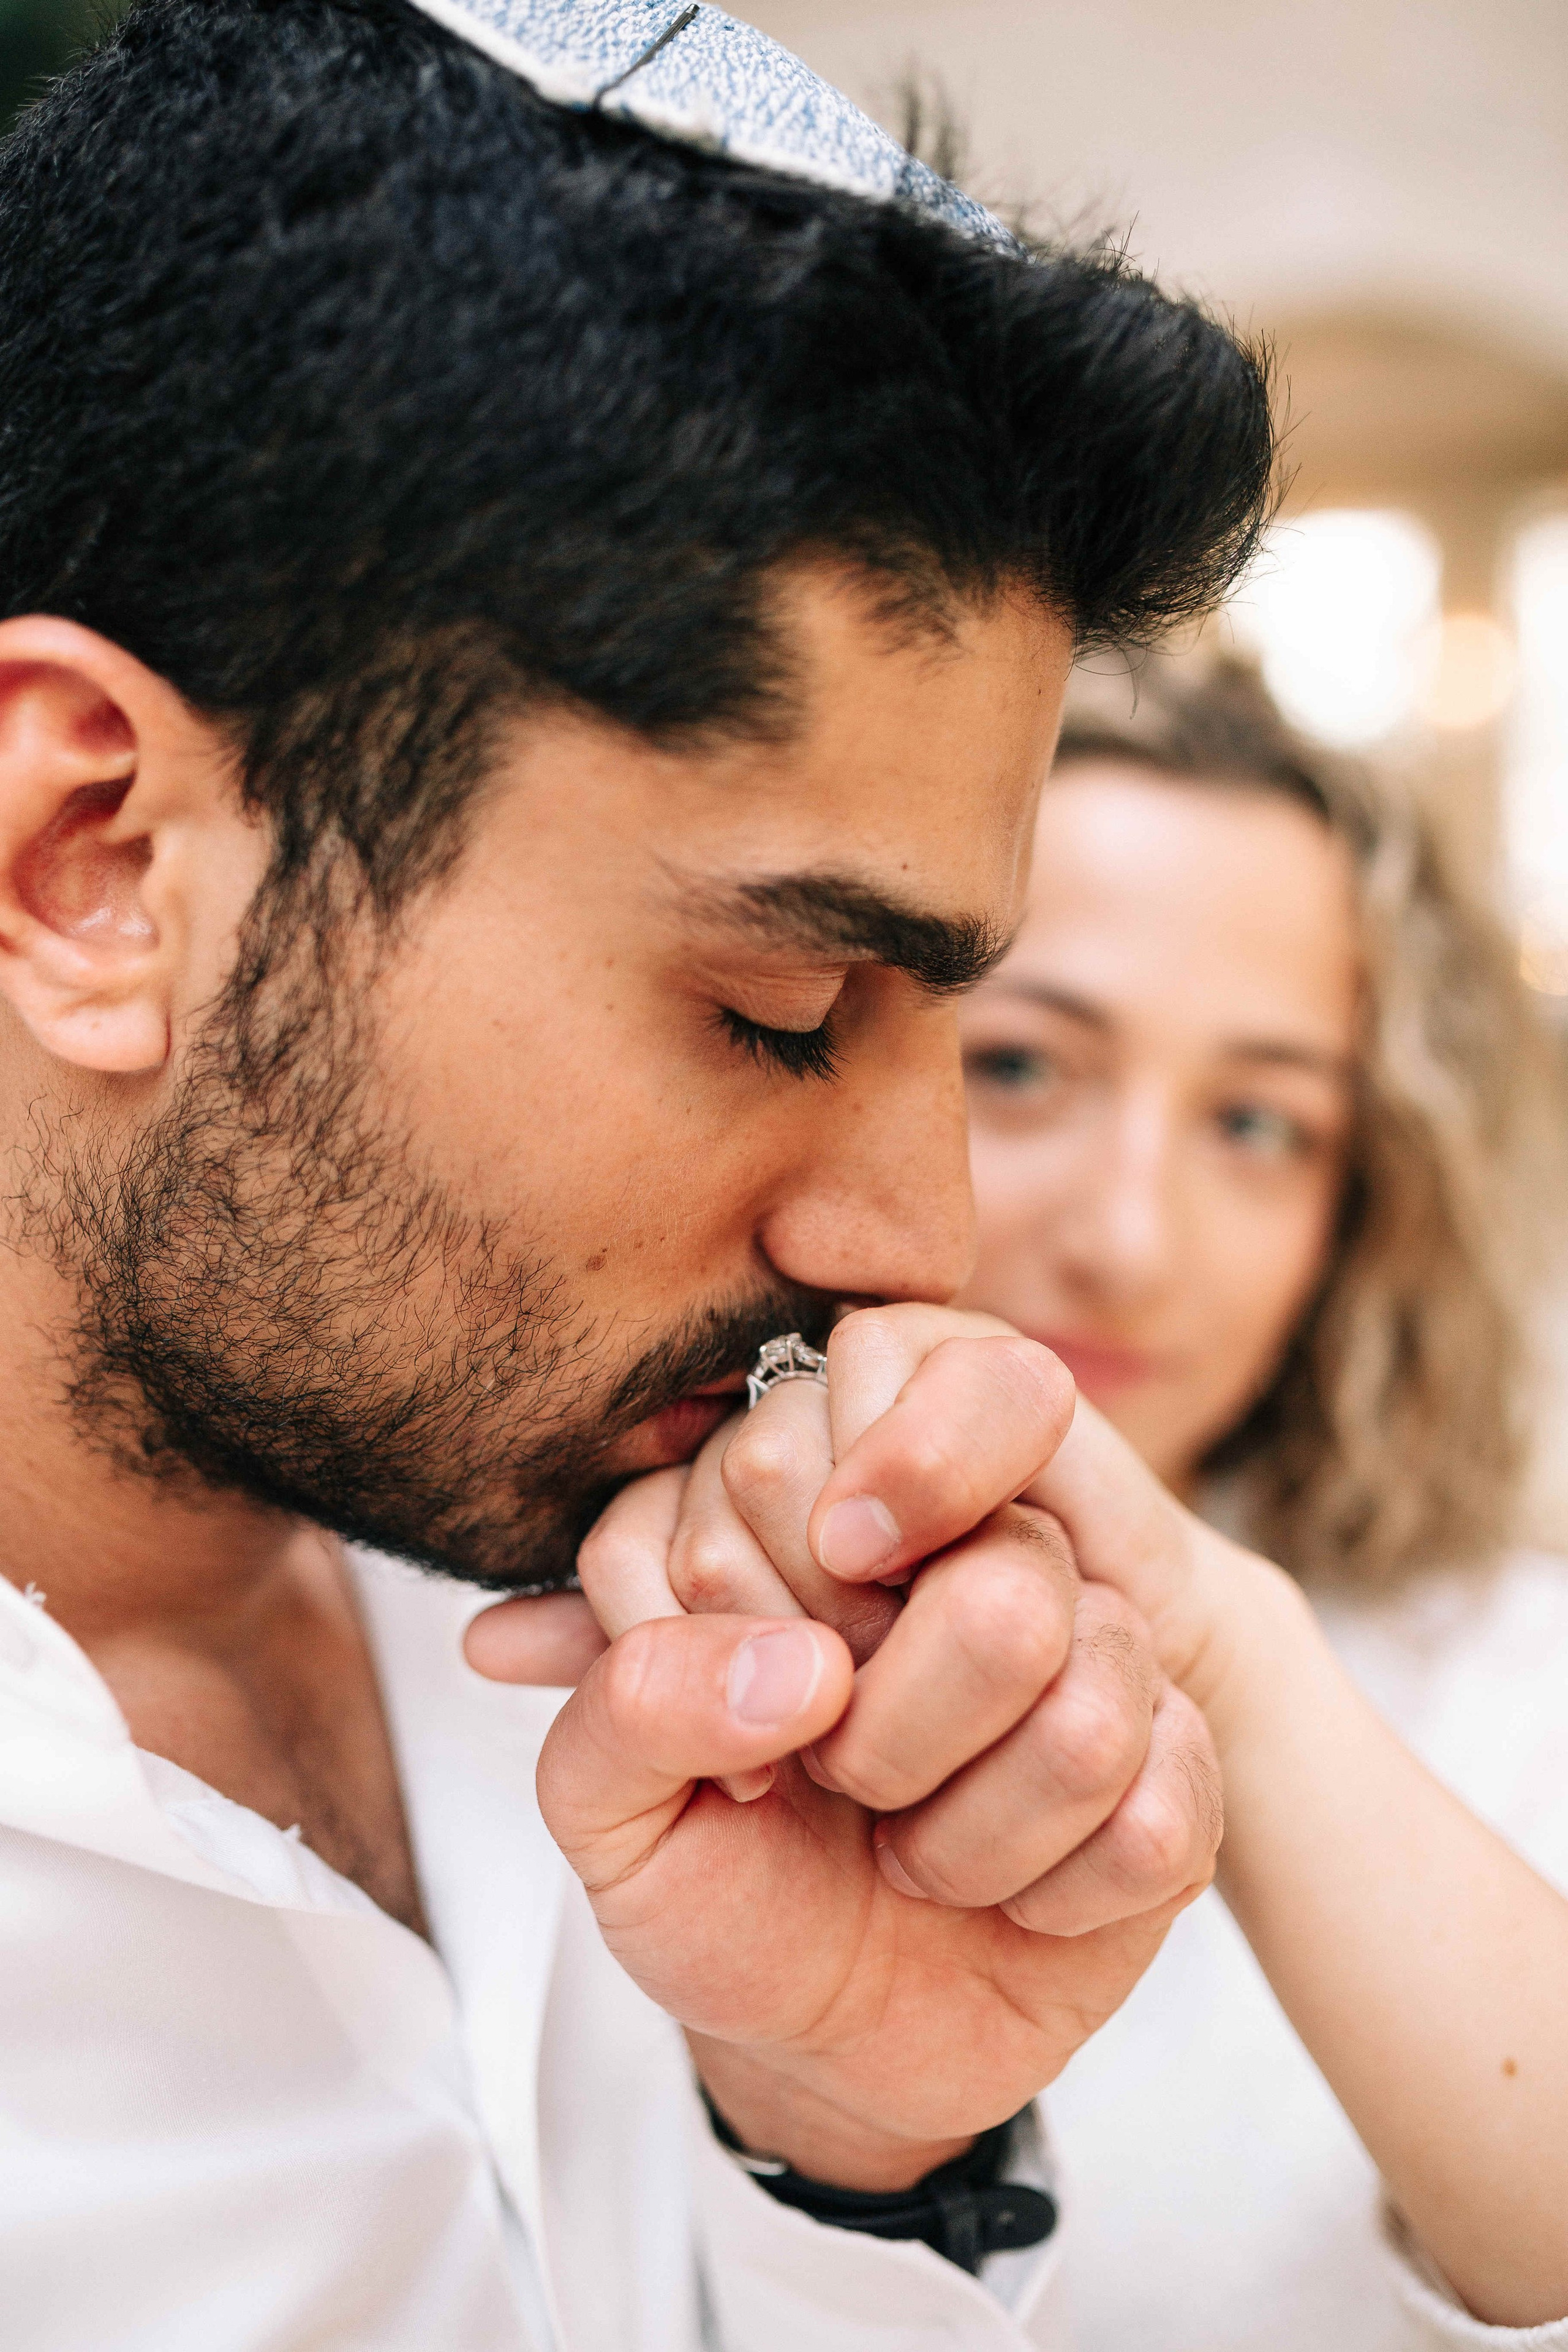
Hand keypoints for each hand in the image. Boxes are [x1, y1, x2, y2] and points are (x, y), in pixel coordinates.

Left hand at [469, 1307, 1222, 2188]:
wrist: (817, 2037)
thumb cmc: (714, 1882)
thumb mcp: (604, 1808)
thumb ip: (633, 1700)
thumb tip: (807, 1669)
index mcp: (818, 1503)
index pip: (820, 1467)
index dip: (771, 1616)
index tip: (747, 1717)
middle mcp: (974, 1537)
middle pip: (998, 1587)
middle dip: (883, 1746)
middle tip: (839, 1777)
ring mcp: (1093, 1641)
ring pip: (1085, 1715)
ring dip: (963, 1841)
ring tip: (913, 1849)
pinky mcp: (1179, 1761)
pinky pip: (1154, 1825)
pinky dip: (1050, 1899)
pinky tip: (1011, 1901)